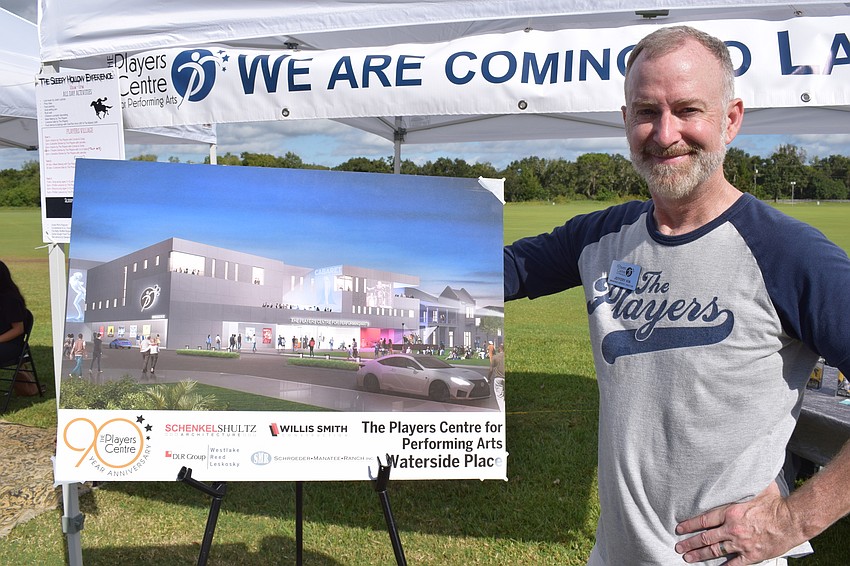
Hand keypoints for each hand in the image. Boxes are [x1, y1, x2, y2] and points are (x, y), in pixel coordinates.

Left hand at [674, 482, 801, 563]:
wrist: (793, 520)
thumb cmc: (776, 503)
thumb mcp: (754, 488)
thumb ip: (740, 483)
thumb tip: (733, 468)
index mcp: (731, 512)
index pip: (703, 520)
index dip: (689, 525)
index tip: (679, 529)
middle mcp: (732, 529)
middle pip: (705, 538)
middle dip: (689, 543)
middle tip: (678, 547)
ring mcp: (741, 543)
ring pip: (715, 551)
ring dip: (700, 555)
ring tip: (688, 557)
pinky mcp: (752, 555)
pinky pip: (734, 563)